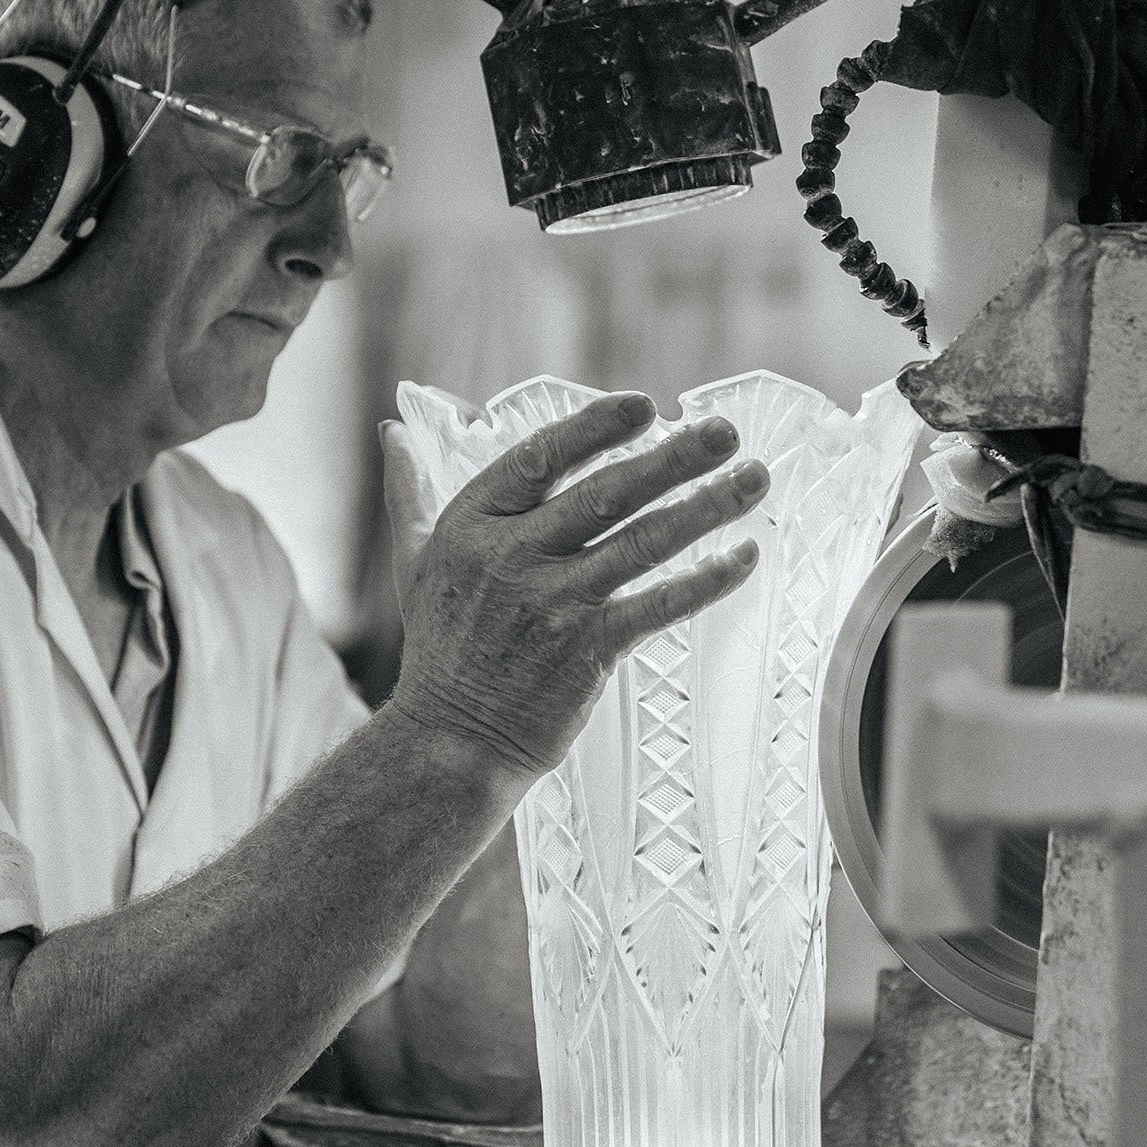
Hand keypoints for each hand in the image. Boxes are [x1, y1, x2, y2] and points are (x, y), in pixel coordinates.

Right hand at [383, 394, 768, 779]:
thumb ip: (409, 492)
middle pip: (606, 493)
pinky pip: (659, 605)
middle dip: (674, 457)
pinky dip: (706, 580)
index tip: (643, 405)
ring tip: (754, 479)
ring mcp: (553, 605)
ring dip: (706, 508)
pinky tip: (743, 557)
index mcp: (473, 526)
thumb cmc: (442, 645)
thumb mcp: (414, 561)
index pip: (540, 458)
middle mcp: (513, 558)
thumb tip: (391, 431)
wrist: (451, 740)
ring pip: (644, 542)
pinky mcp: (588, 650)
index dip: (594, 428)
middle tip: (725, 431)